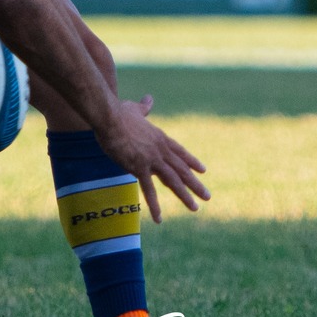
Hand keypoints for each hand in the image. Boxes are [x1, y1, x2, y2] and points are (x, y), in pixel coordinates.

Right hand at [95, 96, 209, 220]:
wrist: (109, 117)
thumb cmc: (119, 112)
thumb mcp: (135, 109)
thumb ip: (144, 107)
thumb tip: (149, 98)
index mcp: (161, 138)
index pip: (181, 152)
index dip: (192, 162)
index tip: (203, 171)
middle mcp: (161, 150)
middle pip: (182, 169)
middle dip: (195, 184)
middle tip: (207, 196)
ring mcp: (152, 160)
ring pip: (173, 181)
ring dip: (184, 196)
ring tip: (194, 208)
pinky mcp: (139, 167)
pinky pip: (149, 190)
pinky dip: (155, 205)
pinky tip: (159, 218)